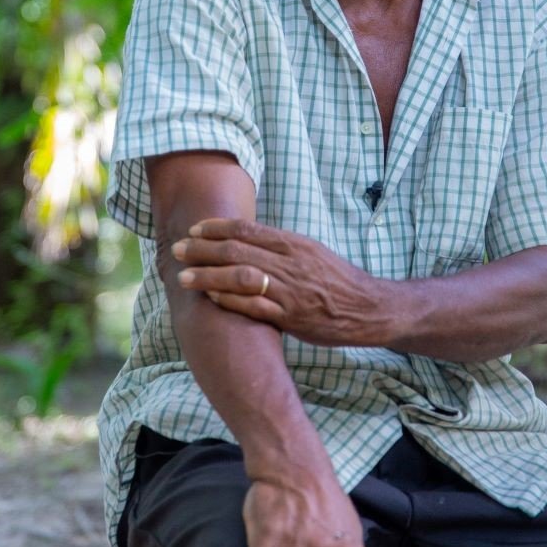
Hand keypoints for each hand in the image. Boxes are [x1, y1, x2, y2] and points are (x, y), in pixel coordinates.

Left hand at [172, 218, 389, 345]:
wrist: (368, 308)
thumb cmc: (337, 280)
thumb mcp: (312, 252)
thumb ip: (281, 246)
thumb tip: (248, 239)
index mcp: (293, 244)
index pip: (247, 229)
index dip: (216, 228)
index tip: (195, 230)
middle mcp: (290, 263)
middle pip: (237, 250)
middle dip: (202, 250)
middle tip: (178, 250)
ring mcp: (289, 291)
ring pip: (240, 277)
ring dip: (208, 276)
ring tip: (184, 277)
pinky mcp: (291, 317)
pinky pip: (254, 307)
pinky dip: (229, 302)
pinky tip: (210, 299)